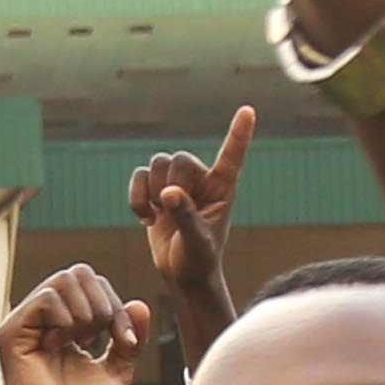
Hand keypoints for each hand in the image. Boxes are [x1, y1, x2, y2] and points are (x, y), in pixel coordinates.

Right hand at [0, 262, 158, 384]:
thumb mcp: (115, 372)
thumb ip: (127, 338)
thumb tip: (141, 302)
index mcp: (62, 327)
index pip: (93, 286)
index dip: (117, 306)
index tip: (126, 341)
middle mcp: (40, 321)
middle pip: (79, 273)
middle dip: (105, 302)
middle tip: (106, 338)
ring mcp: (24, 325)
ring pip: (64, 280)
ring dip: (88, 311)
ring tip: (84, 343)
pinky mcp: (12, 333)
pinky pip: (48, 298)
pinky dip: (67, 319)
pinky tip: (64, 345)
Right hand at [124, 104, 254, 341]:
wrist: (183, 273)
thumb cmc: (198, 259)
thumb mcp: (196, 241)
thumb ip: (185, 215)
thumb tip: (168, 193)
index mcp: (223, 187)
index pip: (232, 155)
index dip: (239, 133)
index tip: (248, 111)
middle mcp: (202, 180)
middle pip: (178, 160)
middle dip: (167, 184)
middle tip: (167, 211)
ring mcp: (179, 184)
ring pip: (157, 163)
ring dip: (149, 191)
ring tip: (155, 216)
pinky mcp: (157, 191)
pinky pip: (140, 176)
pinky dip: (136, 195)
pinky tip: (146, 218)